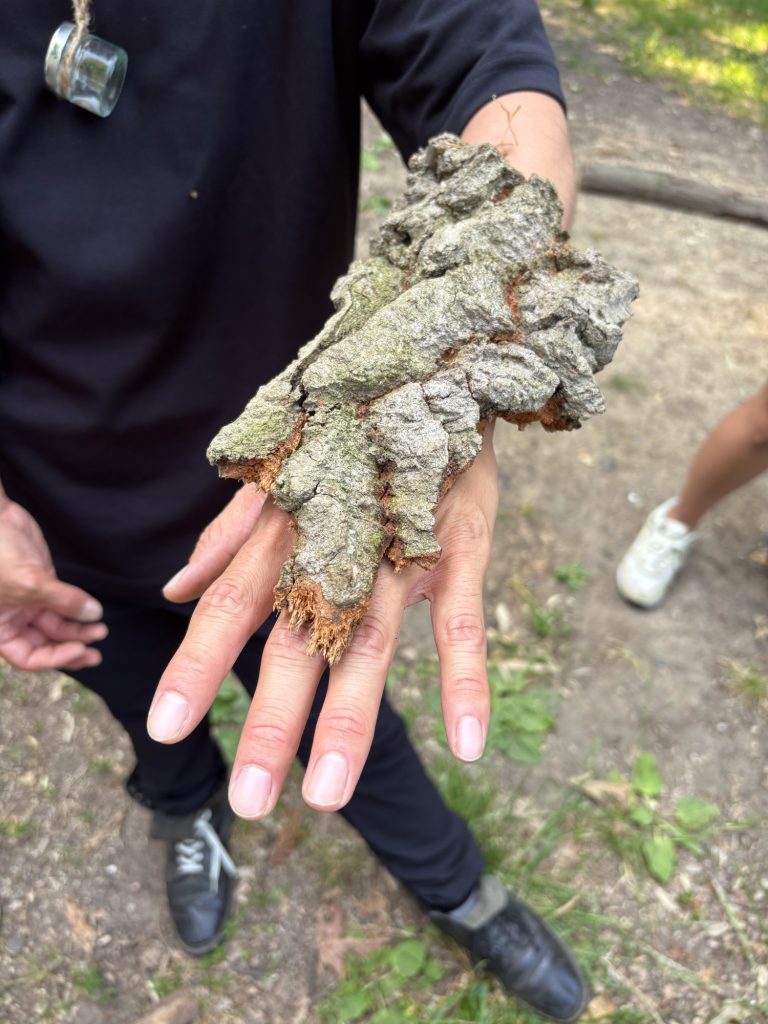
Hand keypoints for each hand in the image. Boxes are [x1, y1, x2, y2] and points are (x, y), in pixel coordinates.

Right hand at [0, 497, 106, 670]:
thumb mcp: (29, 583)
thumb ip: (63, 601)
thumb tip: (93, 615)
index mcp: (0, 628)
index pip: (27, 657)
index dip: (54, 658)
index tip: (79, 649)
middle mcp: (13, 619)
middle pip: (44, 645)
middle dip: (70, 648)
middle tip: (95, 653)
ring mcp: (29, 602)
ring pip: (56, 626)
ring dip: (78, 632)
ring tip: (100, 631)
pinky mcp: (43, 585)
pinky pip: (63, 605)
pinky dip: (78, 611)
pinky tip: (93, 613)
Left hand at [152, 428, 497, 817]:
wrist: (430, 371)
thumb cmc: (346, 433)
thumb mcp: (280, 473)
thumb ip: (230, 535)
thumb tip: (175, 588)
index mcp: (287, 532)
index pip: (230, 607)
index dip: (195, 666)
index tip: (163, 729)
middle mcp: (334, 549)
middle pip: (296, 644)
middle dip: (269, 722)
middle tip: (245, 803)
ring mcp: (398, 551)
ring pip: (370, 645)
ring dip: (350, 721)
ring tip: (327, 797)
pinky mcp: (457, 550)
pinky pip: (460, 622)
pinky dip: (466, 681)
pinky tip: (468, 744)